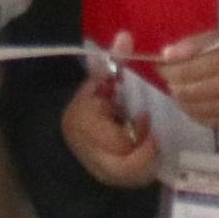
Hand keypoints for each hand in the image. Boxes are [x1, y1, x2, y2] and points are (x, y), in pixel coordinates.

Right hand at [59, 61, 161, 190]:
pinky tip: (143, 153)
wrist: (65, 128)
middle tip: (153, 138)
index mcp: (86, 126)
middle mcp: (90, 153)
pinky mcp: (106, 178)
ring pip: (130, 177)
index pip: (119, 142)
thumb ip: (114, 60)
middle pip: (125, 167)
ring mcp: (98, 170)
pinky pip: (131, 181)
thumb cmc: (88, 103)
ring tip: (149, 144)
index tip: (144, 116)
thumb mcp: (99, 79)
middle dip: (145, 154)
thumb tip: (126, 36)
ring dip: (146, 162)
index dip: (138, 133)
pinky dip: (142, 169)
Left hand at [154, 26, 218, 133]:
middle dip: (173, 84)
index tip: (162, 64)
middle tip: (171, 77)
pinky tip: (197, 100)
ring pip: (193, 109)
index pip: (188, 70)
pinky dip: (195, 111)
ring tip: (183, 87)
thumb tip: (166, 55)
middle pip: (187, 92)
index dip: (169, 69)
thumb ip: (195, 44)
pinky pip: (205, 121)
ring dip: (182, 99)